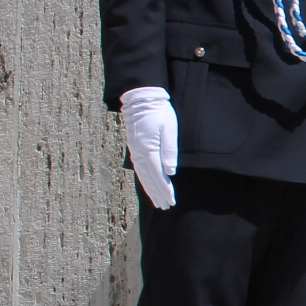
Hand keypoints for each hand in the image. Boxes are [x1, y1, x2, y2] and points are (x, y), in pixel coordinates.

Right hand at [121, 87, 177, 209]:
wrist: (142, 99)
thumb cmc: (159, 112)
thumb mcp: (169, 128)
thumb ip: (169, 149)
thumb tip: (170, 171)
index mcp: (147, 148)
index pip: (157, 174)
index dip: (164, 189)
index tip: (171, 200)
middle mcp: (138, 152)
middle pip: (149, 178)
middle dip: (158, 193)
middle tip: (166, 206)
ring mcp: (134, 150)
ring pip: (143, 175)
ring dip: (150, 189)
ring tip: (158, 202)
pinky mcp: (134, 148)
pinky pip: (139, 168)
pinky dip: (145, 179)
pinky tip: (150, 186)